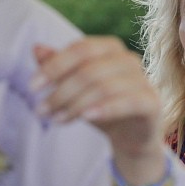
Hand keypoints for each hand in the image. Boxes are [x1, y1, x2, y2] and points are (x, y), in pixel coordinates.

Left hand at [32, 38, 165, 177]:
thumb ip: (58, 68)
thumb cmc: (101, 106)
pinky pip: (128, 102)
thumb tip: (36, 49)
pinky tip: (86, 118)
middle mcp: (129, 59)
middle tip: (41, 111)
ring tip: (57, 120)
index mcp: (110, 48)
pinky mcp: (151, 103)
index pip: (80, 49)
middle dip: (61, 91)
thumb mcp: (75, 88)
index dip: (55, 66)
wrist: (131, 137)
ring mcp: (143, 80)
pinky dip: (105, 109)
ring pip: (104, 87)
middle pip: (89, 70)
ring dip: (75, 105)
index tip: (33, 87)